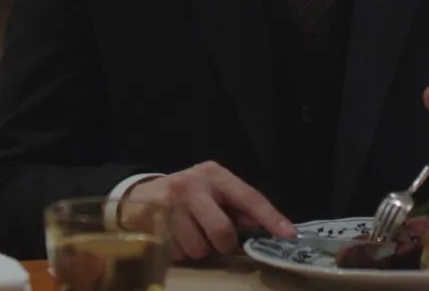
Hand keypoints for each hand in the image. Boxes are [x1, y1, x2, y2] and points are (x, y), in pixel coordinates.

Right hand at [122, 162, 293, 261]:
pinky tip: (176, 238)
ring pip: (198, 248)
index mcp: (215, 175)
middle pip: (222, 231)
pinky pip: (178, 253)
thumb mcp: (213, 193)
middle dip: (224, 245)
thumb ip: (238, 209)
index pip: (249, 197)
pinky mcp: (153, 221)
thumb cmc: (187, 196)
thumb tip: (266, 230)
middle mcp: (193, 185)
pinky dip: (181, 253)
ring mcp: (170, 203)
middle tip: (220, 244)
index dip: (270, 218)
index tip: (288, 234)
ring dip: (200, 250)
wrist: (139, 195)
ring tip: (191, 235)